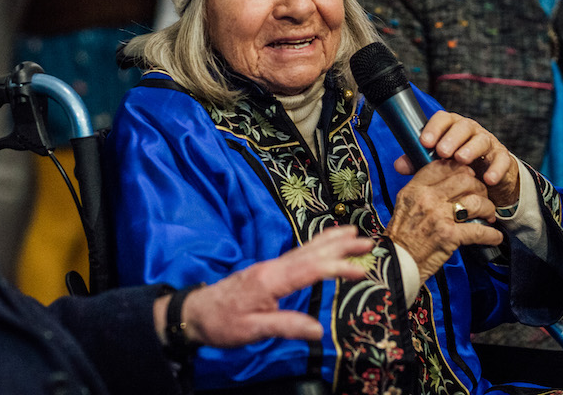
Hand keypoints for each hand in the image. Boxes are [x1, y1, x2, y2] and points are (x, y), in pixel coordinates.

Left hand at [171, 225, 373, 346]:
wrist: (195, 313)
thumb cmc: (221, 323)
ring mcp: (270, 267)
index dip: (337, 268)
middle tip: (367, 240)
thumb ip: (285, 326)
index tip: (361, 270)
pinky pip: (297, 254)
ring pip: (305, 249)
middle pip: (312, 252)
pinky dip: (315, 246)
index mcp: (271, 280)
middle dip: (340, 246)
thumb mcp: (252, 330)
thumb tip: (318, 330)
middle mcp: (273, 268)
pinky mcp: (267, 271)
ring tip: (351, 232)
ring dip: (330, 240)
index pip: (311, 270)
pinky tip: (323, 245)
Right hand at [386, 159, 502, 279]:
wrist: (395, 264)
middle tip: (482, 197)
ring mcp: (438, 216)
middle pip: (464, 179)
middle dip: (479, 188)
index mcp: (414, 189)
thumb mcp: (404, 206)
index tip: (468, 176)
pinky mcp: (449, 236)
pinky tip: (495, 236)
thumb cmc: (400, 238)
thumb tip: (444, 184)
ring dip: (487, 208)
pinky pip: (478, 230)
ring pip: (475, 201)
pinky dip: (491, 234)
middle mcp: (427, 198)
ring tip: (488, 216)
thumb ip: (422, 192)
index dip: (460, 168)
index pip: (442, 166)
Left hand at [411, 111, 520, 206]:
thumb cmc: (457, 165)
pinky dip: (495, 169)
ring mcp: (488, 142)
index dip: (434, 128)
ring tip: (461, 160)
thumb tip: (398, 165)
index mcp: (451, 127)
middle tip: (442, 151)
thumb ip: (418, 162)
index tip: (425, 142)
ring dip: (470, 149)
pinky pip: (501, 160)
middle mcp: (470, 130)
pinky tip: (488, 180)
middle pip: (462, 127)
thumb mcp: (437, 163)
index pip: (443, 119)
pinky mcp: (503, 157)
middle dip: (451, 138)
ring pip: (481, 140)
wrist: (487, 176)